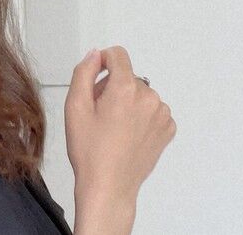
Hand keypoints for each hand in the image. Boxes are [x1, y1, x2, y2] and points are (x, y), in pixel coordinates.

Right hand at [64, 46, 175, 207]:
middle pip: (127, 77)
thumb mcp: (75, 107)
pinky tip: (128, 134)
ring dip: (128, 102)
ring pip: (140, 94)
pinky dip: (141, 116)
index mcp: (126, 88)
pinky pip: (152, 110)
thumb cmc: (89, 150)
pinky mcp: (168, 129)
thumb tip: (96, 55)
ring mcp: (162, 114)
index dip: (102, 61)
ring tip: (113, 127)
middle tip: (98, 114)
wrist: (109, 187)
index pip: (118, 55)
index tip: (95, 79)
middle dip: (112, 87)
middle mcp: (149, 97)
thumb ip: (84, 72)